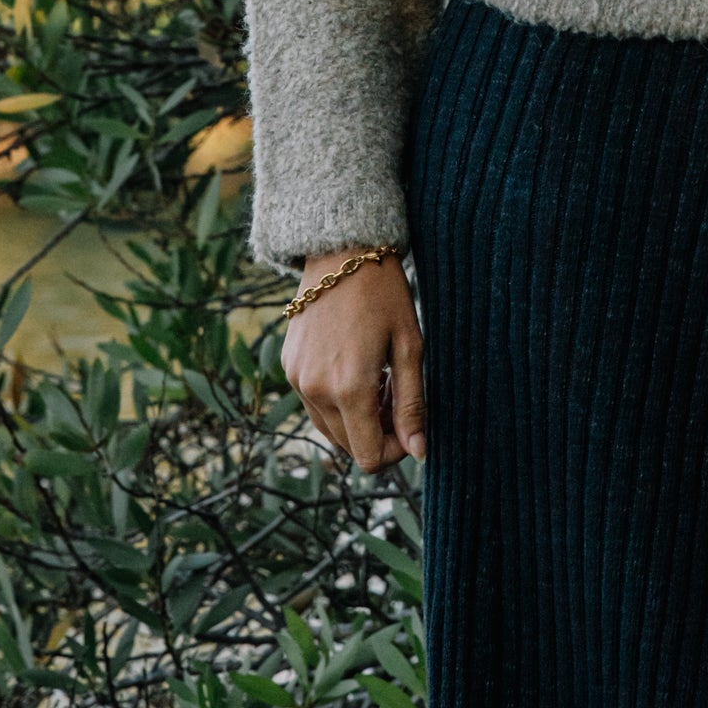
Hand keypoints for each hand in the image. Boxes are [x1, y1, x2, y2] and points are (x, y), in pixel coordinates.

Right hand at [282, 252, 425, 472]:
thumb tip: (419, 452)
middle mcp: (315, 390)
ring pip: (329, 428)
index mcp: (349, 388)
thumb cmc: (384, 293)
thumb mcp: (409, 347)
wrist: (341, 251)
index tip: (410, 426)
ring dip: (357, 418)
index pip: (368, 456)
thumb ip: (412, 404)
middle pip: (348, 446)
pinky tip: (355, 366)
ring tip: (379, 379)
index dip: (394, 452)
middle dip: (378, 432)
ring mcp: (296, 379)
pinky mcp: (288, 366)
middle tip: (398, 396)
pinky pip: (313, 403)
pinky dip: (336, 399)